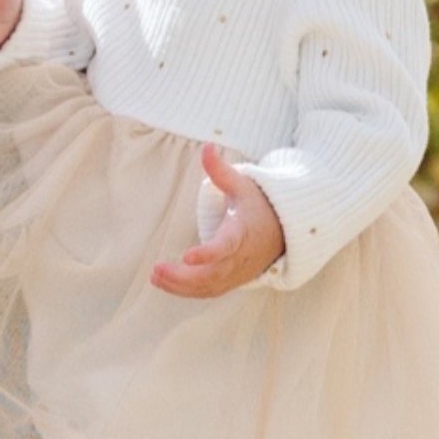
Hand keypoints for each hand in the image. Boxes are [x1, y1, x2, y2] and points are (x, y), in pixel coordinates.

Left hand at [151, 144, 284, 297]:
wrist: (284, 231)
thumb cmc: (259, 204)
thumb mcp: (243, 184)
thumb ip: (221, 170)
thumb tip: (208, 145)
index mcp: (242, 231)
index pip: (226, 246)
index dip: (208, 254)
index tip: (188, 256)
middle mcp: (241, 256)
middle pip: (213, 273)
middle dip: (184, 276)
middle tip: (156, 269)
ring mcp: (238, 272)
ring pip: (209, 286)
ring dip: (181, 287)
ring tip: (155, 277)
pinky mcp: (233, 281)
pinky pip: (210, 291)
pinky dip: (188, 292)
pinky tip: (164, 284)